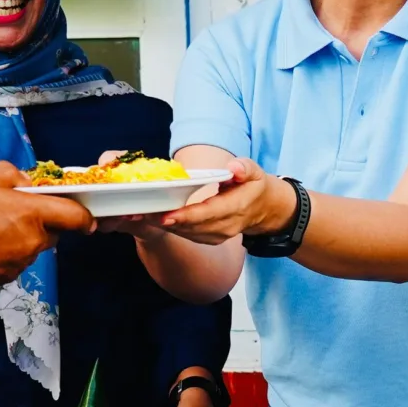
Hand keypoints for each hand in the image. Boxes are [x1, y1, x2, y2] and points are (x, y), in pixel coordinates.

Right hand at [0, 163, 94, 297]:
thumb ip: (8, 173)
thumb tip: (23, 182)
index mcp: (32, 214)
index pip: (75, 217)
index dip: (83, 214)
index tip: (87, 214)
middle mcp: (31, 242)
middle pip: (50, 231)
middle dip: (38, 220)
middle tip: (9, 209)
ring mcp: (18, 264)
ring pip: (29, 247)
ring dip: (18, 236)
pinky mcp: (3, 279)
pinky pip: (12, 261)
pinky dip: (2, 252)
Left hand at [153, 158, 294, 244]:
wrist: (264, 209)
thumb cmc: (255, 186)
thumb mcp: (255, 172)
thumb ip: (245, 168)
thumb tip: (233, 168)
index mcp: (237, 207)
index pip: (209, 213)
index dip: (187, 215)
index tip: (166, 214)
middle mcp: (227, 226)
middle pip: (193, 226)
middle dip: (168, 220)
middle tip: (143, 212)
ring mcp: (219, 235)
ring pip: (188, 233)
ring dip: (166, 225)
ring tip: (144, 214)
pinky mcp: (211, 238)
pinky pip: (188, 235)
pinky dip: (172, 228)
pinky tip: (156, 219)